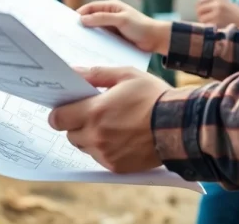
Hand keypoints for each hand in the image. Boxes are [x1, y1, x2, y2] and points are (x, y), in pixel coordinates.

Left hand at [49, 67, 172, 173]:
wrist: (180, 125)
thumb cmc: (154, 96)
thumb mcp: (126, 75)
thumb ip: (96, 74)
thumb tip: (73, 72)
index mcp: (95, 111)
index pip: (58, 118)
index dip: (60, 112)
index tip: (68, 108)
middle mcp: (96, 136)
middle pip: (70, 133)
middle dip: (77, 123)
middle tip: (94, 113)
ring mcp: (105, 153)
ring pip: (84, 147)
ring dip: (90, 137)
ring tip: (111, 125)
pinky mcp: (116, 166)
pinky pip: (99, 158)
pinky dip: (104, 149)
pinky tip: (121, 137)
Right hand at [78, 0, 170, 54]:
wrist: (156, 39)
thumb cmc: (141, 26)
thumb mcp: (121, 20)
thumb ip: (102, 18)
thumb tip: (83, 19)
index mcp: (112, 6)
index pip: (91, 7)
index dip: (80, 13)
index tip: (69, 22)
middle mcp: (110, 15)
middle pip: (91, 19)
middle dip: (81, 25)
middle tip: (69, 34)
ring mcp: (112, 27)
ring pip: (96, 30)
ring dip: (88, 35)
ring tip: (76, 43)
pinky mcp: (114, 37)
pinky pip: (102, 39)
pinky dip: (95, 42)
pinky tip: (89, 49)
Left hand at [196, 0, 238, 27]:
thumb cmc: (234, 12)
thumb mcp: (224, 2)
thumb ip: (212, 2)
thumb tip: (197, 7)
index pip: (201, 0)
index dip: (198, 6)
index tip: (201, 11)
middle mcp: (218, 4)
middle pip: (199, 9)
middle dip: (200, 15)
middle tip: (203, 19)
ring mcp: (218, 13)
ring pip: (202, 18)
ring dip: (203, 22)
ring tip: (210, 23)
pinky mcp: (218, 22)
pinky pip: (207, 25)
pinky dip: (208, 27)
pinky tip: (213, 27)